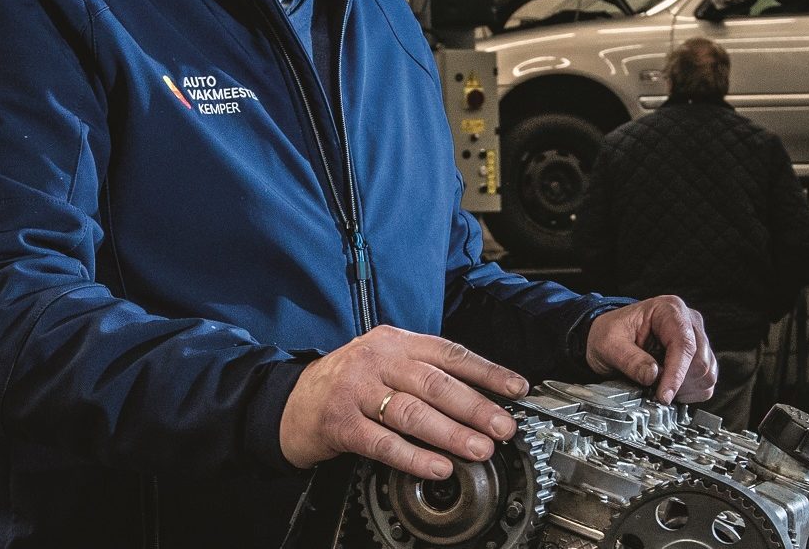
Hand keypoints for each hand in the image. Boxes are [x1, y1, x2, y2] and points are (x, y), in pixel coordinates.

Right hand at [279, 325, 527, 479]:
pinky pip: (383, 442)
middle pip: (436, 383)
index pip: (450, 353)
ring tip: (479, 449)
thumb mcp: (386, 362)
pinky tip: (437, 466)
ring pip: (412, 411)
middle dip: (476, 407)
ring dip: (451, 433)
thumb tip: (480, 396)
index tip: (517, 388)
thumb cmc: (349, 384)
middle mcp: (378, 359)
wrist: (291, 401)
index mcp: (396, 341)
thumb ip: (425, 371)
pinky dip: (414, 456)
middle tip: (503, 428)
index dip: (487, 371)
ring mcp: (356, 390)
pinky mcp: (340, 423)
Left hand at [585, 296, 716, 404]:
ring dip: (685, 388)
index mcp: (669, 309)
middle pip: (701, 361)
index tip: (664, 396)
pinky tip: (669, 387)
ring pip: (707, 374)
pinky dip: (690, 392)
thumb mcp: (609, 344)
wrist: (610, 337)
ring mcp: (696, 339)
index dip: (676, 374)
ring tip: (659, 386)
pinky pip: (706, 383)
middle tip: (653, 389)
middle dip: (678, 382)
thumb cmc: (610, 334)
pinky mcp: (698, 358)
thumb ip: (630, 360)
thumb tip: (652, 375)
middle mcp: (688, 322)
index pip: (684, 344)